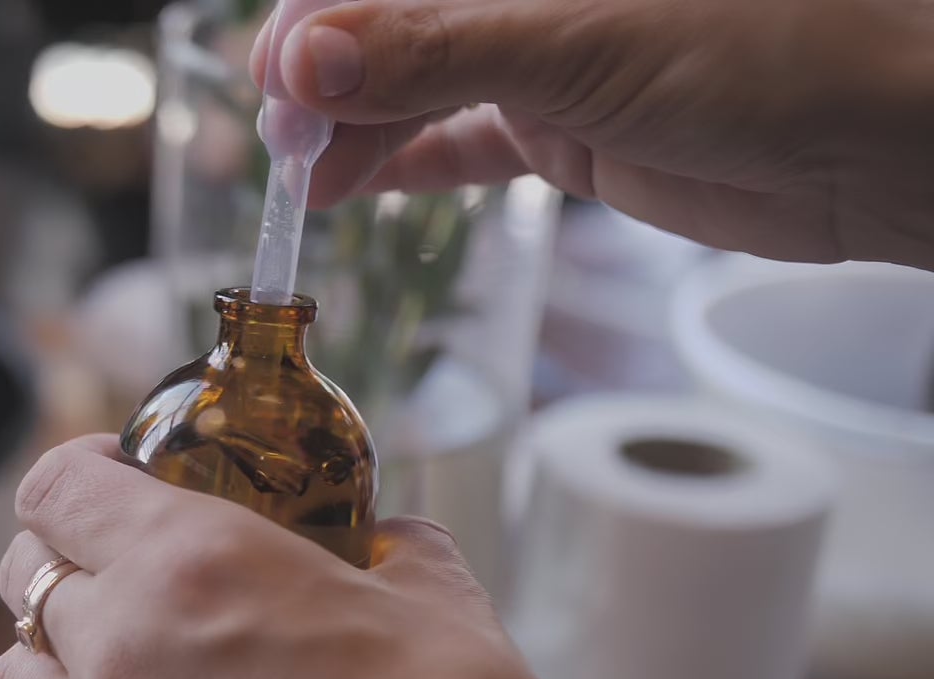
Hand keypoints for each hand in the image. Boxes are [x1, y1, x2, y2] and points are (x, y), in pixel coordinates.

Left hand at [0, 436, 612, 678]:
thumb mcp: (430, 590)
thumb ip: (381, 547)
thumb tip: (380, 539)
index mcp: (186, 565)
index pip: (54, 490)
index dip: (76, 471)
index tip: (112, 474)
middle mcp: (124, 655)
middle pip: (22, 581)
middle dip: (59, 557)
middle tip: (118, 563)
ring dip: (55, 658)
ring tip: (123, 662)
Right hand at [249, 0, 933, 268]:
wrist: (885, 138)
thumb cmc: (771, 46)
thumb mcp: (583, 44)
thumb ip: (437, 51)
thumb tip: (304, 62)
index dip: (320, 17)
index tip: (278, 81)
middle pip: (391, 25)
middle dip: (327, 81)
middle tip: (286, 147)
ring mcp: (550, 55)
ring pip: (418, 84)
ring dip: (358, 130)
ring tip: (313, 183)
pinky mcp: (571, 124)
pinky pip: (466, 136)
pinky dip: (411, 162)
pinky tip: (362, 188)